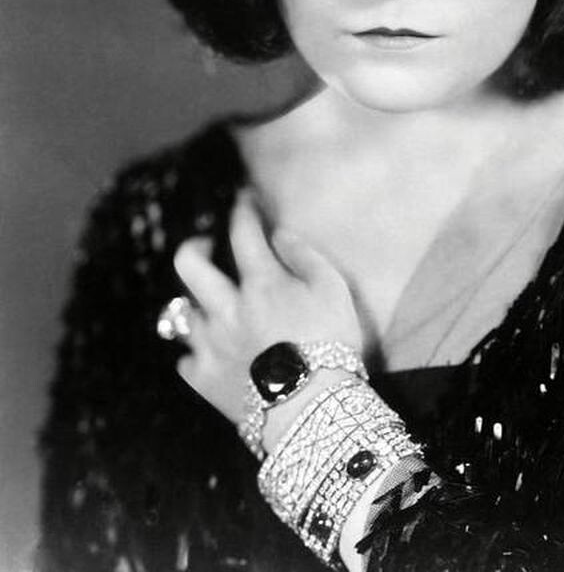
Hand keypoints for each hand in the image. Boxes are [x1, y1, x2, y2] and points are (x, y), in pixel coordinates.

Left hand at [173, 191, 362, 431]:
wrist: (313, 411)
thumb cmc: (333, 345)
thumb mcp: (335, 291)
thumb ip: (305, 257)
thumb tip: (279, 234)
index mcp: (261, 283)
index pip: (242, 231)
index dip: (242, 208)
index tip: (244, 199)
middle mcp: (227, 308)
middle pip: (188, 264)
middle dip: (195, 245)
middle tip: (209, 246)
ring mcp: (210, 344)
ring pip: (182, 312)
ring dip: (195, 303)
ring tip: (211, 305)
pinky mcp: (203, 379)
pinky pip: (185, 358)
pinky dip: (196, 351)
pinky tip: (212, 351)